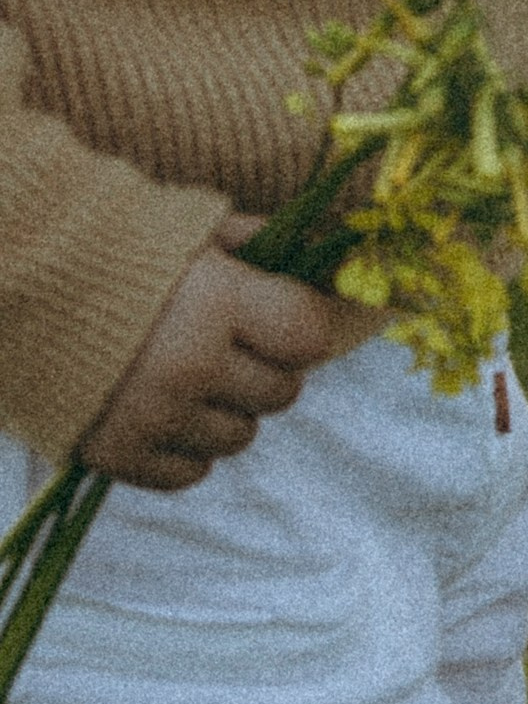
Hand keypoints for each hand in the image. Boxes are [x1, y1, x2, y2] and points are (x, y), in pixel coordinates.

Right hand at [76, 218, 376, 489]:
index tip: (282, 318)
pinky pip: (190, 473)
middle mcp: (191, 367)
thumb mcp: (197, 230)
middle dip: (267, 368)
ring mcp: (154, 418)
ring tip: (196, 376)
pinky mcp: (117, 457)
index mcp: (217, 302)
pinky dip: (187, 447)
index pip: (307, 338)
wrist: (27, 289)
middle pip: (280, 393)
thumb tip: (323, 262)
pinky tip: (167, 411)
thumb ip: (260, 246)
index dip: (300, 328)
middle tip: (235, 346)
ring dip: (229, 410)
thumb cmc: (121, 252)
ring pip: (240, 437)